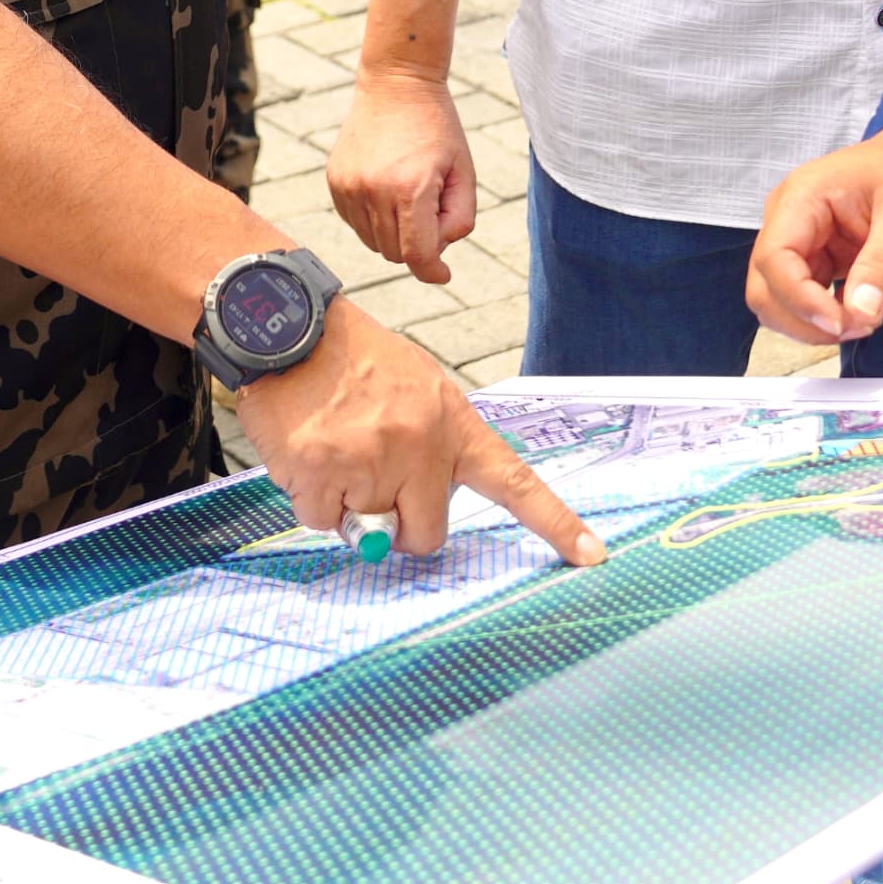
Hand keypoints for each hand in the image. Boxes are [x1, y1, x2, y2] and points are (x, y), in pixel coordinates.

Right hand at [235, 299, 602, 563]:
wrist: (289, 326)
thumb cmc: (352, 360)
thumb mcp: (413, 390)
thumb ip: (427, 452)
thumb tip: (404, 525)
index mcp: (452, 423)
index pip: (514, 481)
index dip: (555, 523)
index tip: (593, 556)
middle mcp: (420, 445)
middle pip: (427, 534)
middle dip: (401, 524)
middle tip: (374, 482)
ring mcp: (371, 461)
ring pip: (367, 531)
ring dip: (350, 505)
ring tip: (335, 447)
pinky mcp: (322, 472)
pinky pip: (321, 521)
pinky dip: (312, 499)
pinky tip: (308, 452)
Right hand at [328, 74, 475, 282]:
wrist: (396, 84)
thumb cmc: (437, 128)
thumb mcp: (464, 171)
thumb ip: (459, 218)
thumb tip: (435, 253)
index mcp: (410, 188)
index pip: (418, 255)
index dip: (433, 272)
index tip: (442, 275)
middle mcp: (373, 190)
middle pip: (395, 253)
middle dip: (417, 244)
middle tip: (431, 207)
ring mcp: (349, 186)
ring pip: (373, 242)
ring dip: (394, 233)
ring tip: (408, 195)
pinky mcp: (335, 181)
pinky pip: (355, 223)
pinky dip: (373, 218)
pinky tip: (386, 188)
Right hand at [746, 124, 882, 346]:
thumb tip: (862, 316)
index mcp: (801, 199)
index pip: (774, 260)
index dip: (801, 301)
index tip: (845, 324)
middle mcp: (786, 220)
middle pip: (764, 287)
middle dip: (804, 320)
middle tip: (860, 327)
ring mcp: (795, 240)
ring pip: (777, 299)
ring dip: (812, 324)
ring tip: (863, 322)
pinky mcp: (810, 258)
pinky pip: (800, 297)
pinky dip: (822, 317)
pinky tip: (857, 316)